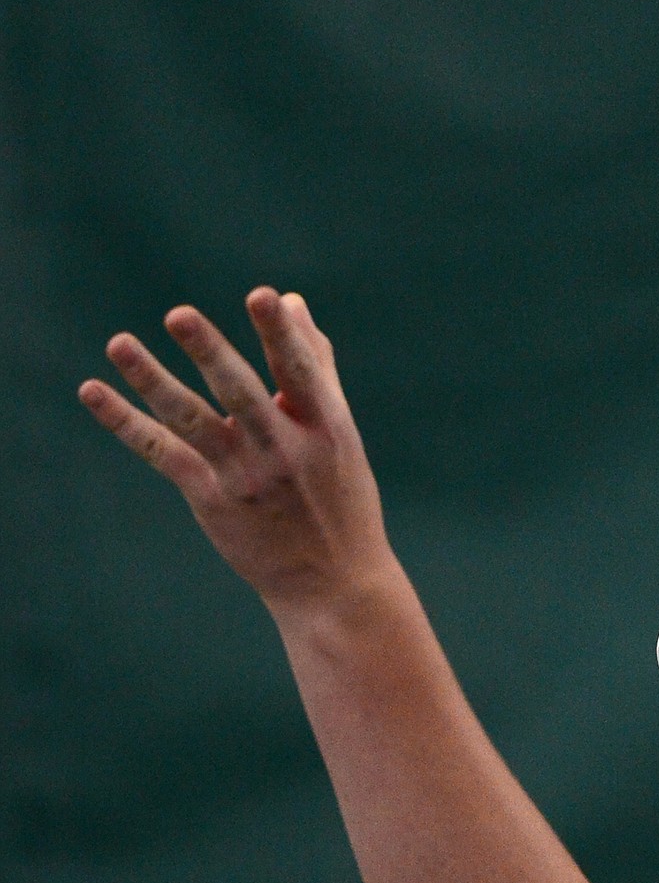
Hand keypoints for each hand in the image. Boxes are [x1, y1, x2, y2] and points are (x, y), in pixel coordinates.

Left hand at [78, 287, 393, 611]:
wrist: (333, 584)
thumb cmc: (341, 498)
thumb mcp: (341, 434)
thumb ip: (315, 365)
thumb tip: (289, 301)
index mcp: (327, 429)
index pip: (302, 373)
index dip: (282, 336)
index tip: (263, 297)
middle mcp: (285, 451)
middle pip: (242, 394)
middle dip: (211, 353)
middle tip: (178, 315)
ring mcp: (245, 478)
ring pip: (192, 421)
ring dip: (153, 381)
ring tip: (119, 343)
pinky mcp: (212, 500)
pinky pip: (163, 454)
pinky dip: (126, 423)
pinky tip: (93, 392)